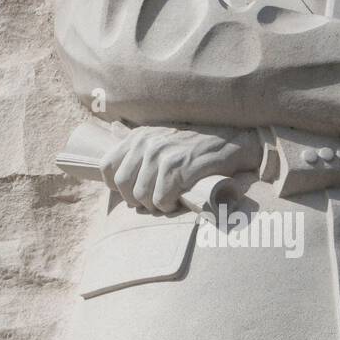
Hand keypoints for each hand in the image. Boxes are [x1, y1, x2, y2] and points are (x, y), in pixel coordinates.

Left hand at [102, 124, 262, 213]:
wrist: (232, 141)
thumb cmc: (196, 145)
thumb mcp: (162, 136)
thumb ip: (137, 141)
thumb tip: (113, 134)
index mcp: (138, 137)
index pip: (107, 167)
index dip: (116, 186)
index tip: (133, 192)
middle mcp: (146, 143)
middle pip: (123, 185)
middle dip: (137, 199)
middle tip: (156, 200)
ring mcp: (161, 155)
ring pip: (141, 196)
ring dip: (156, 205)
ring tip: (170, 199)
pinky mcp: (178, 168)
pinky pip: (161, 199)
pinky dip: (169, 206)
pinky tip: (179, 200)